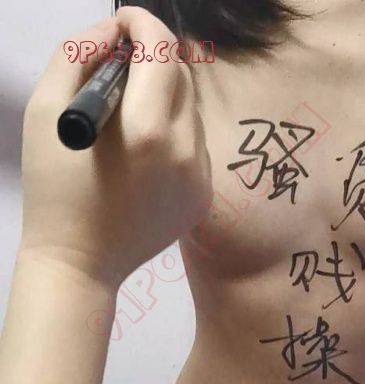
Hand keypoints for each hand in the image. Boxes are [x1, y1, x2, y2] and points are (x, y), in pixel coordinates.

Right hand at [19, 5, 210, 289]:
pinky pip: (195, 144)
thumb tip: (114, 30)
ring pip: (191, 108)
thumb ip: (79, 55)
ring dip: (163, 96)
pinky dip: (173, 133)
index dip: (140, 23)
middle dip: (152, 56)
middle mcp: (186, 150)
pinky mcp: (203, 196)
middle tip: (120, 63)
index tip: (122, 25)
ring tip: (127, 115)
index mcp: (148, 129)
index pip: (161, 47)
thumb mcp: (46, 110)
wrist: (79, 265)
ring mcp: (199, 177)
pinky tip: (142, 152)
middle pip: (181, 73)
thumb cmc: (53, 190)